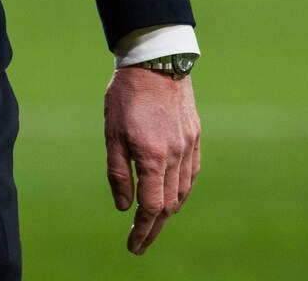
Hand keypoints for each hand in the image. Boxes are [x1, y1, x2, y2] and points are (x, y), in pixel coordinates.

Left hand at [104, 67, 199, 255]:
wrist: (156, 62)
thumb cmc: (127, 96)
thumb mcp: (112, 134)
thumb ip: (118, 173)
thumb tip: (124, 207)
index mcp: (152, 157)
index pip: (150, 207)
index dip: (142, 230)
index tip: (133, 245)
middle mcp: (175, 156)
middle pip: (168, 206)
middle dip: (153, 228)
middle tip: (139, 244)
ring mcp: (188, 147)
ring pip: (182, 192)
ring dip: (168, 211)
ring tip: (152, 223)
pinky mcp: (195, 137)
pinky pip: (191, 174)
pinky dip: (181, 191)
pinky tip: (172, 196)